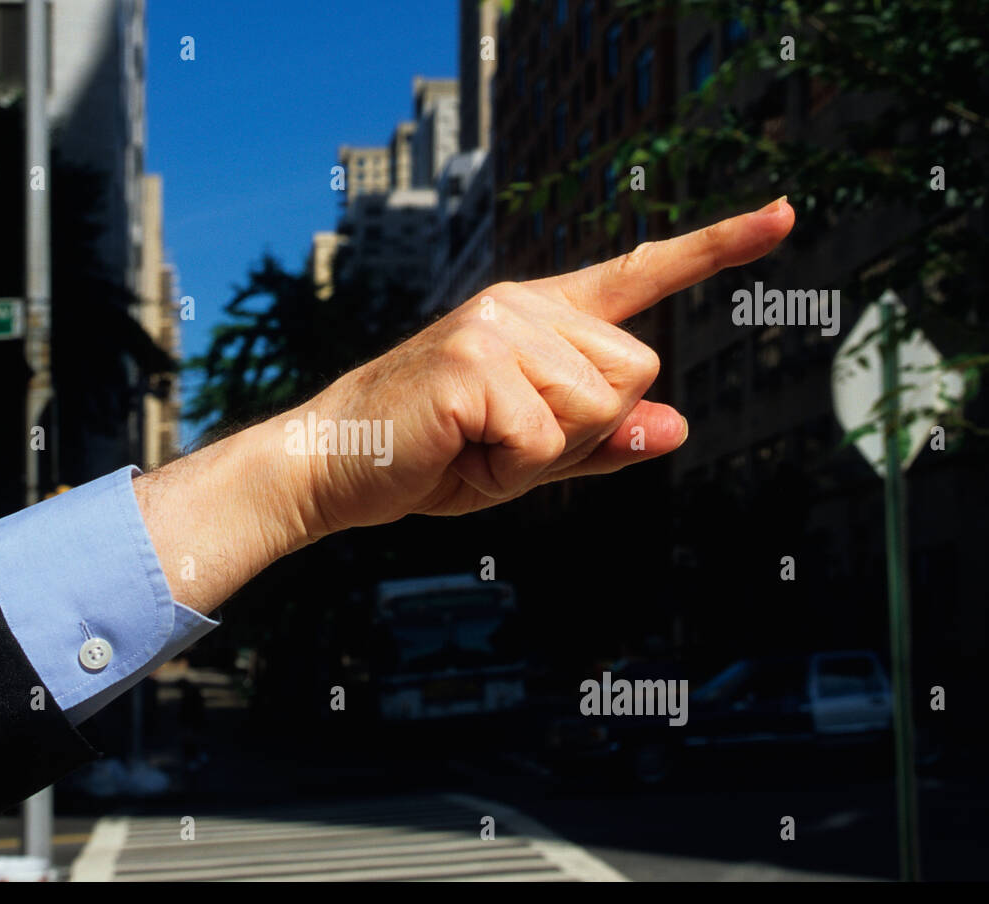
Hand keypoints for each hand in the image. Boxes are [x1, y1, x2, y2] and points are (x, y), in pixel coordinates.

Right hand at [135, 199, 794, 613]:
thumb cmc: (428, 457)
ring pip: (595, 407)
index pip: (638, 276)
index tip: (785, 215)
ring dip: (543, 454)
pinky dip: (509, 472)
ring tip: (474, 444)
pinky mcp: (473, 358)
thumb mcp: (527, 457)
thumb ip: (601, 440)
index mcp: (539, 317)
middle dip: (585, 430)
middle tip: (504, 441)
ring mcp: (498, 325)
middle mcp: (523, 306)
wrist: (334, 466)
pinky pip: (543, 440)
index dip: (716, 249)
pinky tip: (459, 450)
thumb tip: (676, 425)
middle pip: (635, 370)